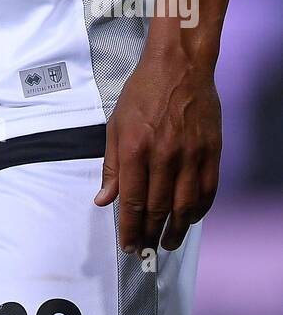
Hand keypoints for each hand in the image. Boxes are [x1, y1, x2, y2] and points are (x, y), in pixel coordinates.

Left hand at [94, 53, 221, 254]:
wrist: (179, 66)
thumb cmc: (143, 92)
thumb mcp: (116, 124)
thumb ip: (111, 165)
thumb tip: (104, 200)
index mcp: (135, 149)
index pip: (131, 201)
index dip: (129, 228)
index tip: (127, 245)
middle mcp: (164, 156)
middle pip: (158, 209)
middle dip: (149, 234)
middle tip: (144, 249)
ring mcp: (191, 155)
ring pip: (185, 206)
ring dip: (176, 230)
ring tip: (168, 243)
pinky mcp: (211, 152)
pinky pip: (207, 191)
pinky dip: (199, 211)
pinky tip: (190, 219)